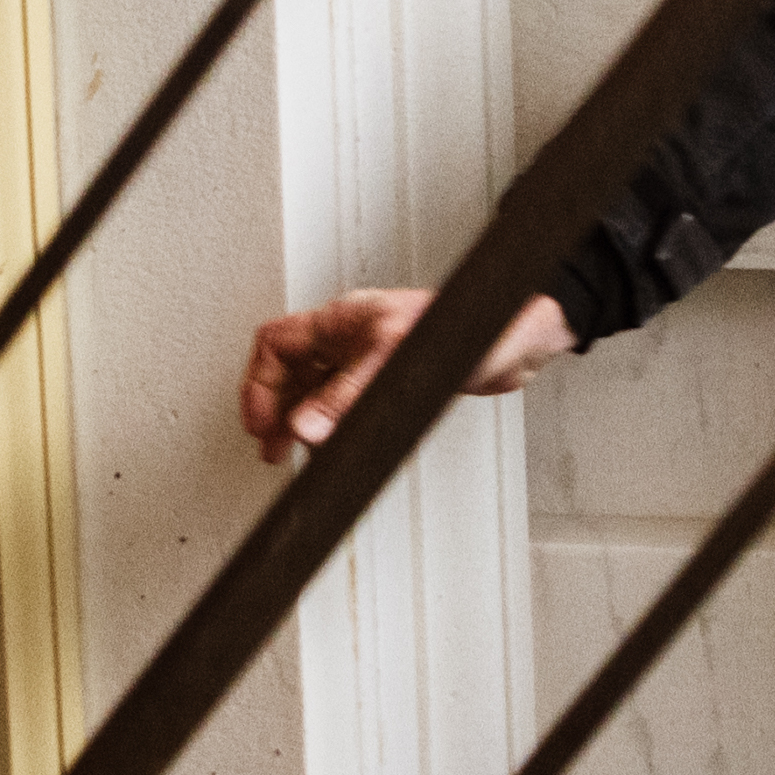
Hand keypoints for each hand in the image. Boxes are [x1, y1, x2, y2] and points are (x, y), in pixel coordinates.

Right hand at [238, 286, 576, 464]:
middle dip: (274, 409)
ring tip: (289, 454)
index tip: (259, 422)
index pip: (277, 343)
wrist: (516, 339)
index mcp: (342, 320)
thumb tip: (304, 429)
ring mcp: (369, 360)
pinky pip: (346, 404)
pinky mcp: (391, 382)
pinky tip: (333, 447)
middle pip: (290, 370)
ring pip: (316, 389)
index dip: (259, 382)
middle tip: (270, 448)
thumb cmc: (466, 327)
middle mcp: (350, 338)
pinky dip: (332, 426)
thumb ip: (347, 396)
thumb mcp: (394, 359)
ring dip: (299, 421)